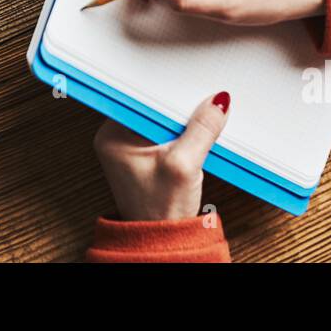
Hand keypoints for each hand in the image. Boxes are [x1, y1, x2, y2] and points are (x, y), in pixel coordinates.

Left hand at [93, 92, 230, 220]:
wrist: (163, 240)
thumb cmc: (160, 211)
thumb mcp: (184, 166)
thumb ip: (201, 130)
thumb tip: (218, 101)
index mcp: (112, 135)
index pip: (141, 97)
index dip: (168, 93)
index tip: (191, 90)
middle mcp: (117, 136)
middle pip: (154, 105)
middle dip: (179, 108)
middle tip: (203, 107)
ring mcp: (132, 144)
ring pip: (164, 118)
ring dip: (184, 122)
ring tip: (201, 127)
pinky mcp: (149, 153)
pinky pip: (168, 130)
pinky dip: (184, 133)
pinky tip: (196, 139)